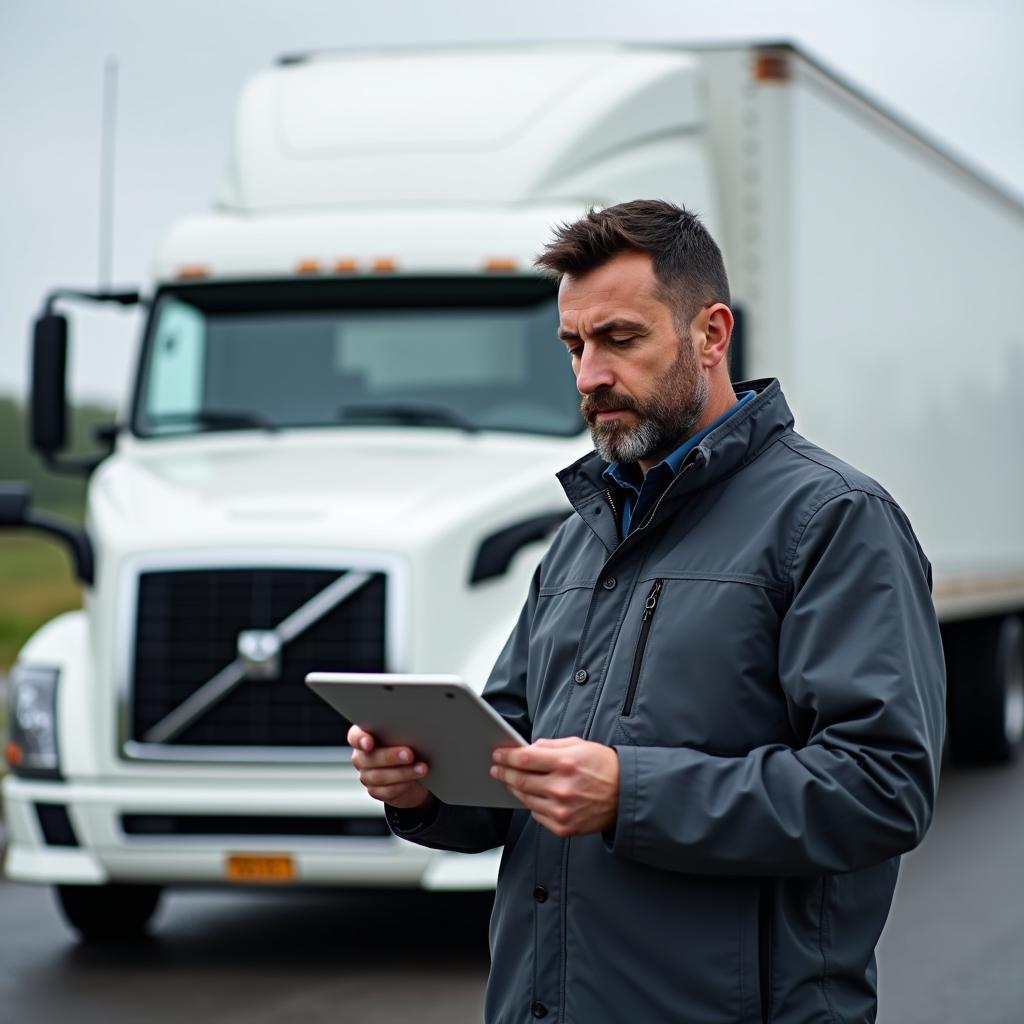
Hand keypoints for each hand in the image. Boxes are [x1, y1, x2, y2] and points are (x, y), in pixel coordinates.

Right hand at [348, 724, 435, 810]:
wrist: (414, 773)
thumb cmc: (408, 746)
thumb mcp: (404, 735)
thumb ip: (400, 732)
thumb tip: (413, 728)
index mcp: (364, 737)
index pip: (355, 736)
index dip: (360, 739)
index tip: (369, 743)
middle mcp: (362, 757)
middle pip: (368, 758)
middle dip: (390, 757)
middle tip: (410, 754)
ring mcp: (367, 776)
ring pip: (379, 777)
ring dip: (403, 772)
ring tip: (422, 768)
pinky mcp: (376, 791)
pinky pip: (387, 791)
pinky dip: (403, 784)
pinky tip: (416, 779)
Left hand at [491, 737, 619, 838]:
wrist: (626, 795)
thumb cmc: (603, 766)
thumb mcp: (579, 745)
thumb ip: (550, 746)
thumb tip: (527, 749)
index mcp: (566, 763)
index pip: (525, 759)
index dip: (507, 756)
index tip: (498, 754)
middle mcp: (562, 788)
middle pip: (520, 780)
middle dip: (504, 772)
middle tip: (496, 768)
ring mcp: (561, 811)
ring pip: (525, 798)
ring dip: (514, 788)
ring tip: (509, 780)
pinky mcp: (563, 827)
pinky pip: (536, 814)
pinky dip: (531, 803)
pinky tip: (531, 795)